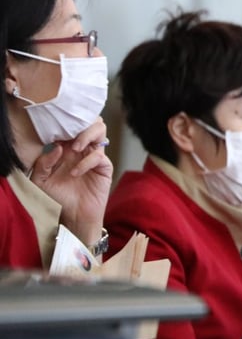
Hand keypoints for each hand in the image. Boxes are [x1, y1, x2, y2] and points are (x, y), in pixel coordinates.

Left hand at [30, 118, 111, 245]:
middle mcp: (82, 148)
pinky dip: (86, 162)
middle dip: (79, 124)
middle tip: (68, 136)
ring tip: (75, 148)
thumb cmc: (57, 198)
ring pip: (100, 130)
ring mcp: (94, 156)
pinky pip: (99, 156)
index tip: (54, 129)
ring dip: (87, 135)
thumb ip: (43, 163)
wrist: (73, 216)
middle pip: (89, 121)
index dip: (64, 122)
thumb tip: (57, 146)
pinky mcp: (104, 167)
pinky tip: (75, 173)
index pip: (70, 125)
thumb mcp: (40, 180)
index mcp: (67, 147)